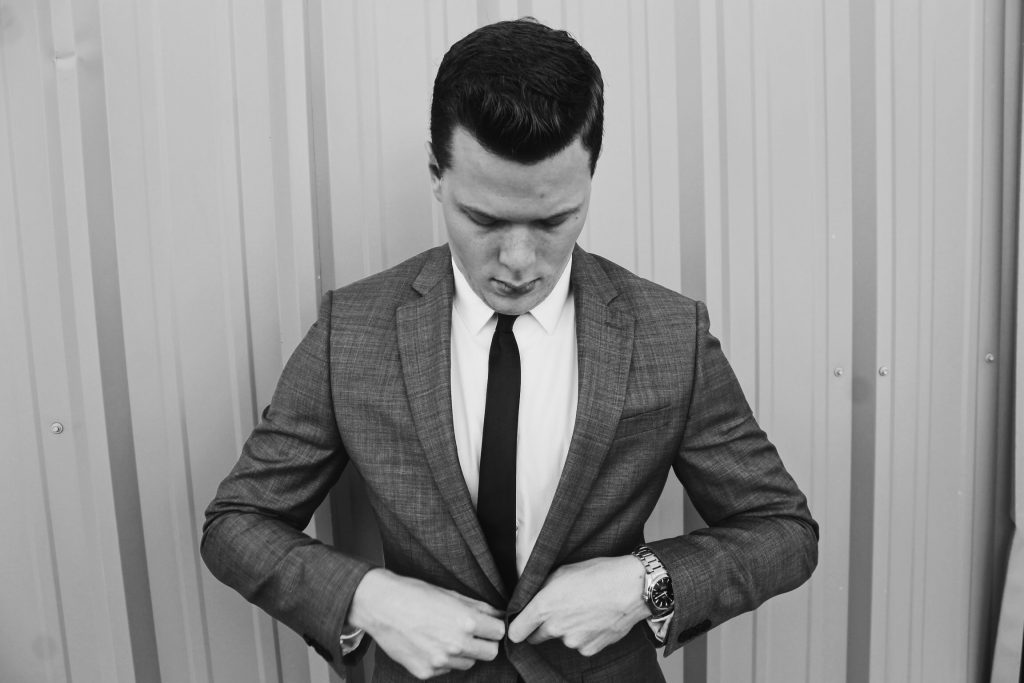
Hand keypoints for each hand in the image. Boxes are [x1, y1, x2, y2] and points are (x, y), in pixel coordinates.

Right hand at [347, 569, 505, 679]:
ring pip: (469, 663)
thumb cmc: (414, 594)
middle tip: (473, 633)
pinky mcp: (426, 672)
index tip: (488, 625)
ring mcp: (440, 662)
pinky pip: (446, 670)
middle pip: (490, 653)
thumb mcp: (450, 594)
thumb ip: (478, 607)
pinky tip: (430, 644)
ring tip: (446, 636)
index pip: (499, 633)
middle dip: (485, 643)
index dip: (494, 627)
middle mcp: (456, 645)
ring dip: (464, 653)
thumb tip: (498, 615)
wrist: (380, 606)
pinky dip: (443, 660)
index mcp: (465, 622)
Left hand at [507, 555, 649, 656]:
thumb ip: (542, 589)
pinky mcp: (590, 649)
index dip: (517, 627)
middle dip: (542, 627)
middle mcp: (555, 628)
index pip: (516, 632)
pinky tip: (595, 619)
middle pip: (537, 637)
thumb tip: (531, 598)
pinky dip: (585, 636)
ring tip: (585, 609)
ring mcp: (573, 641)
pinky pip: (580, 645)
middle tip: (559, 611)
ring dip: (567, 629)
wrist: (631, 588)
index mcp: (544, 607)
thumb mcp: (562, 571)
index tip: (521, 624)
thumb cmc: (598, 574)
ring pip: (562, 639)